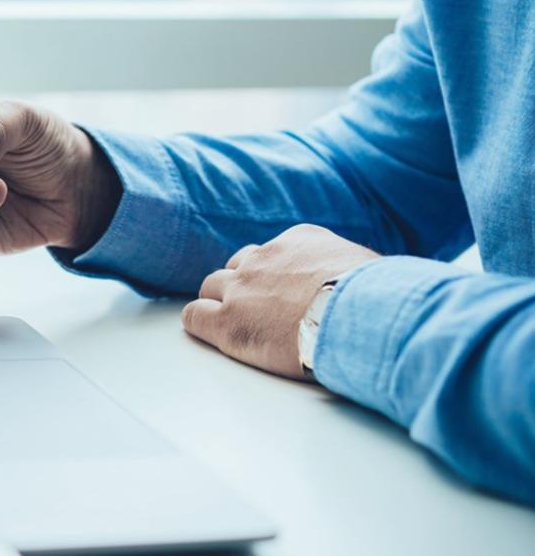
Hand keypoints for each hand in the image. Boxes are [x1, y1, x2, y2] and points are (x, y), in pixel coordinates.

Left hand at [181, 224, 379, 379]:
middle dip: (240, 286)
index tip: (281, 293)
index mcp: (298, 240)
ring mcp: (241, 289)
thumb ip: (344, 271)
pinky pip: (195, 316)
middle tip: (254, 311)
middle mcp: (263, 258)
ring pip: (211, 288)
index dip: (271, 276)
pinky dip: (200, 323)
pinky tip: (211, 334)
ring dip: (219, 303)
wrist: (363, 317)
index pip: (270, 253)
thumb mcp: (364, 267)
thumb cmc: (379, 300)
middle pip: (235, 267)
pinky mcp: (228, 323)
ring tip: (235, 325)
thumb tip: (355, 287)